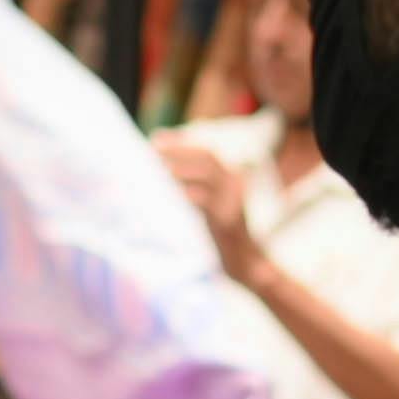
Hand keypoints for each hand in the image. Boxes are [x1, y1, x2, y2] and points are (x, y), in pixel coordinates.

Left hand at [154, 128, 269, 284]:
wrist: (244, 261)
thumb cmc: (221, 233)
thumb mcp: (208, 205)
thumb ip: (193, 187)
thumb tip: (162, 170)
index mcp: (230, 176)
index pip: (205, 151)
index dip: (181, 143)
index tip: (156, 138)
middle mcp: (235, 183)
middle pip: (207, 157)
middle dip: (179, 150)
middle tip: (153, 149)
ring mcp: (234, 201)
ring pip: (209, 174)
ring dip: (183, 168)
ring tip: (161, 167)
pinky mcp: (229, 220)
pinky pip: (209, 201)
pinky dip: (191, 193)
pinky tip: (176, 192)